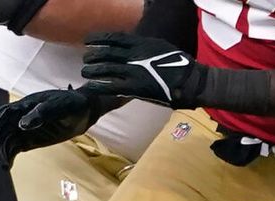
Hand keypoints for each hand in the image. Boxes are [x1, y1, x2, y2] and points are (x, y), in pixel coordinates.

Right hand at [0, 87, 105, 168]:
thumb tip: (22, 124)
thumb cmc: (72, 104)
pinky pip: (16, 147)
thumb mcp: (59, 107)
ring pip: (8, 140)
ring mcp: (27, 129)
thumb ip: (42, 114)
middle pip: (3, 129)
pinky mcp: (32, 140)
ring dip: (1, 151)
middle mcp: (22, 116)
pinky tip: (6, 165)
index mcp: (26, 105)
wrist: (84, 111)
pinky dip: (10, 155)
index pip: (4, 114)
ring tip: (1, 165)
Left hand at [81, 32, 207, 108]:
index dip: (99, 39)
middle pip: (107, 53)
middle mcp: (135, 56)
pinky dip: (99, 85)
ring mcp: (134, 72)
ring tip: (85, 72)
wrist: (190, 81)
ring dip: (93, 70)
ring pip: (106, 69)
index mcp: (141, 44)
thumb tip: (134, 47)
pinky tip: (92, 86)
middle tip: (86, 58)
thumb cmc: (179, 64)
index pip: (114, 38)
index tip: (89, 40)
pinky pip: (112, 86)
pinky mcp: (135, 88)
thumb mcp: (161, 47)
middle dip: (93, 55)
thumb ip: (145, 47)